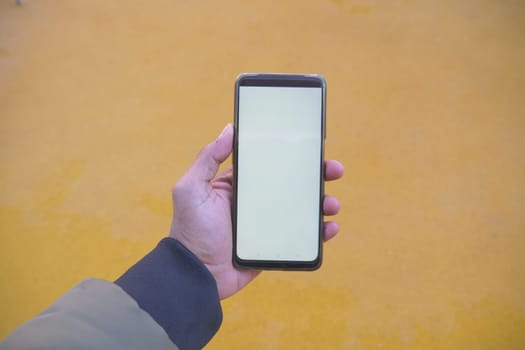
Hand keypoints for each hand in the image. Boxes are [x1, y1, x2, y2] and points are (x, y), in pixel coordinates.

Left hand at [169, 124, 343, 298]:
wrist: (196, 274)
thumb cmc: (190, 230)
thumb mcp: (192, 189)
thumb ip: (207, 158)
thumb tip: (229, 129)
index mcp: (239, 186)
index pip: (270, 164)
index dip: (291, 155)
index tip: (311, 147)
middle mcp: (255, 202)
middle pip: (293, 184)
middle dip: (316, 176)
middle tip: (334, 170)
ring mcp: (267, 225)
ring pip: (302, 210)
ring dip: (322, 204)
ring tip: (332, 204)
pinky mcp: (274, 246)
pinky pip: (301, 238)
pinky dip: (319, 233)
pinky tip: (329, 228)